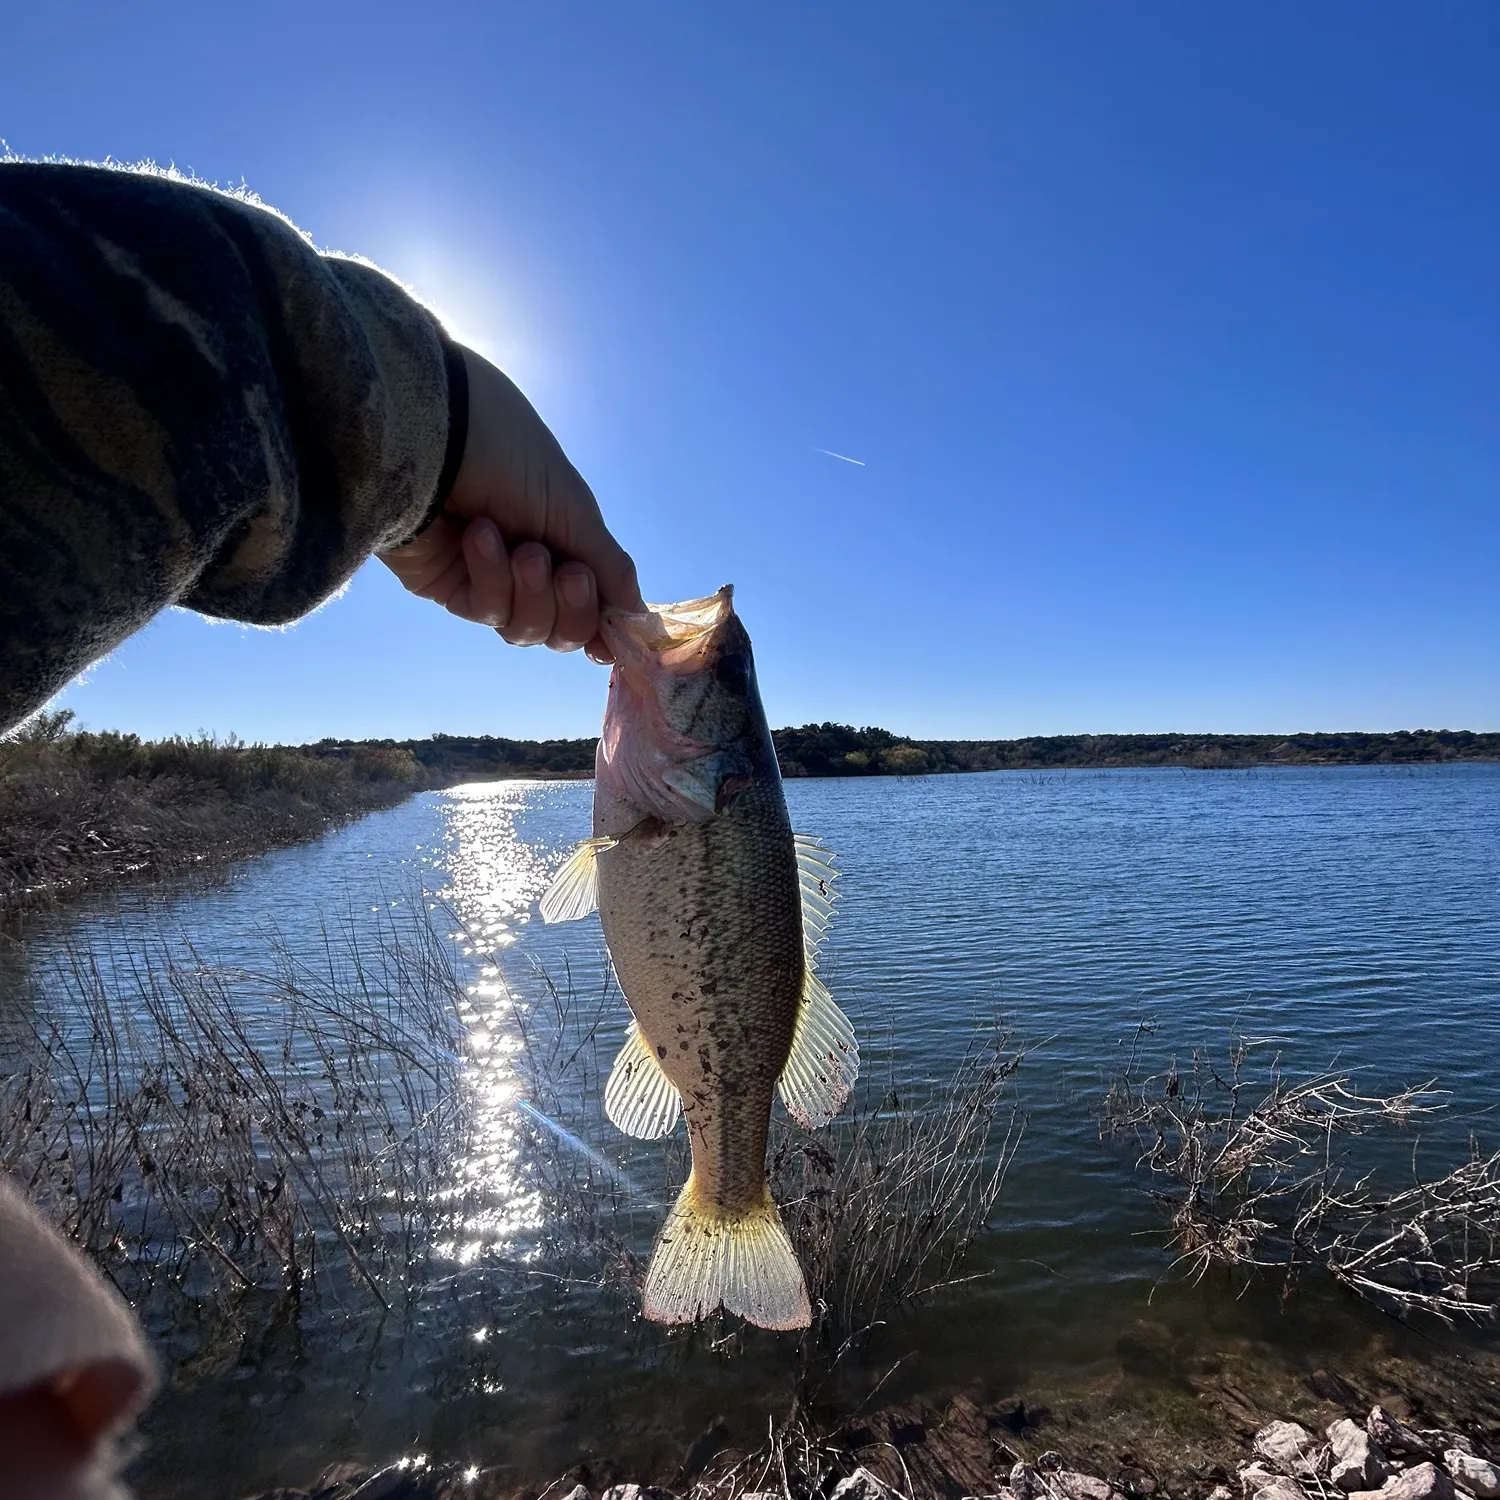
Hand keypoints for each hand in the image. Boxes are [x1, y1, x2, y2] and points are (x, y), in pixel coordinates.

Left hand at [379, 346, 641, 658]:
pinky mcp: (447, 585)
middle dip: (572, 608)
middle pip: (561, 629)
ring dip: (532, 592)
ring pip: (525, 628)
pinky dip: (491, 577)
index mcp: (564, 540)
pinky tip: (481, 538)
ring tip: (524, 551)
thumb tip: (639, 619)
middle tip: (570, 574)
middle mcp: (527, 564)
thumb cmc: (513, 456)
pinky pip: (484, 609)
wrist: (440, 432)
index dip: (602, 624)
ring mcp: (486, 578)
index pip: (590, 604)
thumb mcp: (576, 511)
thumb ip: (609, 569)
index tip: (617, 636)